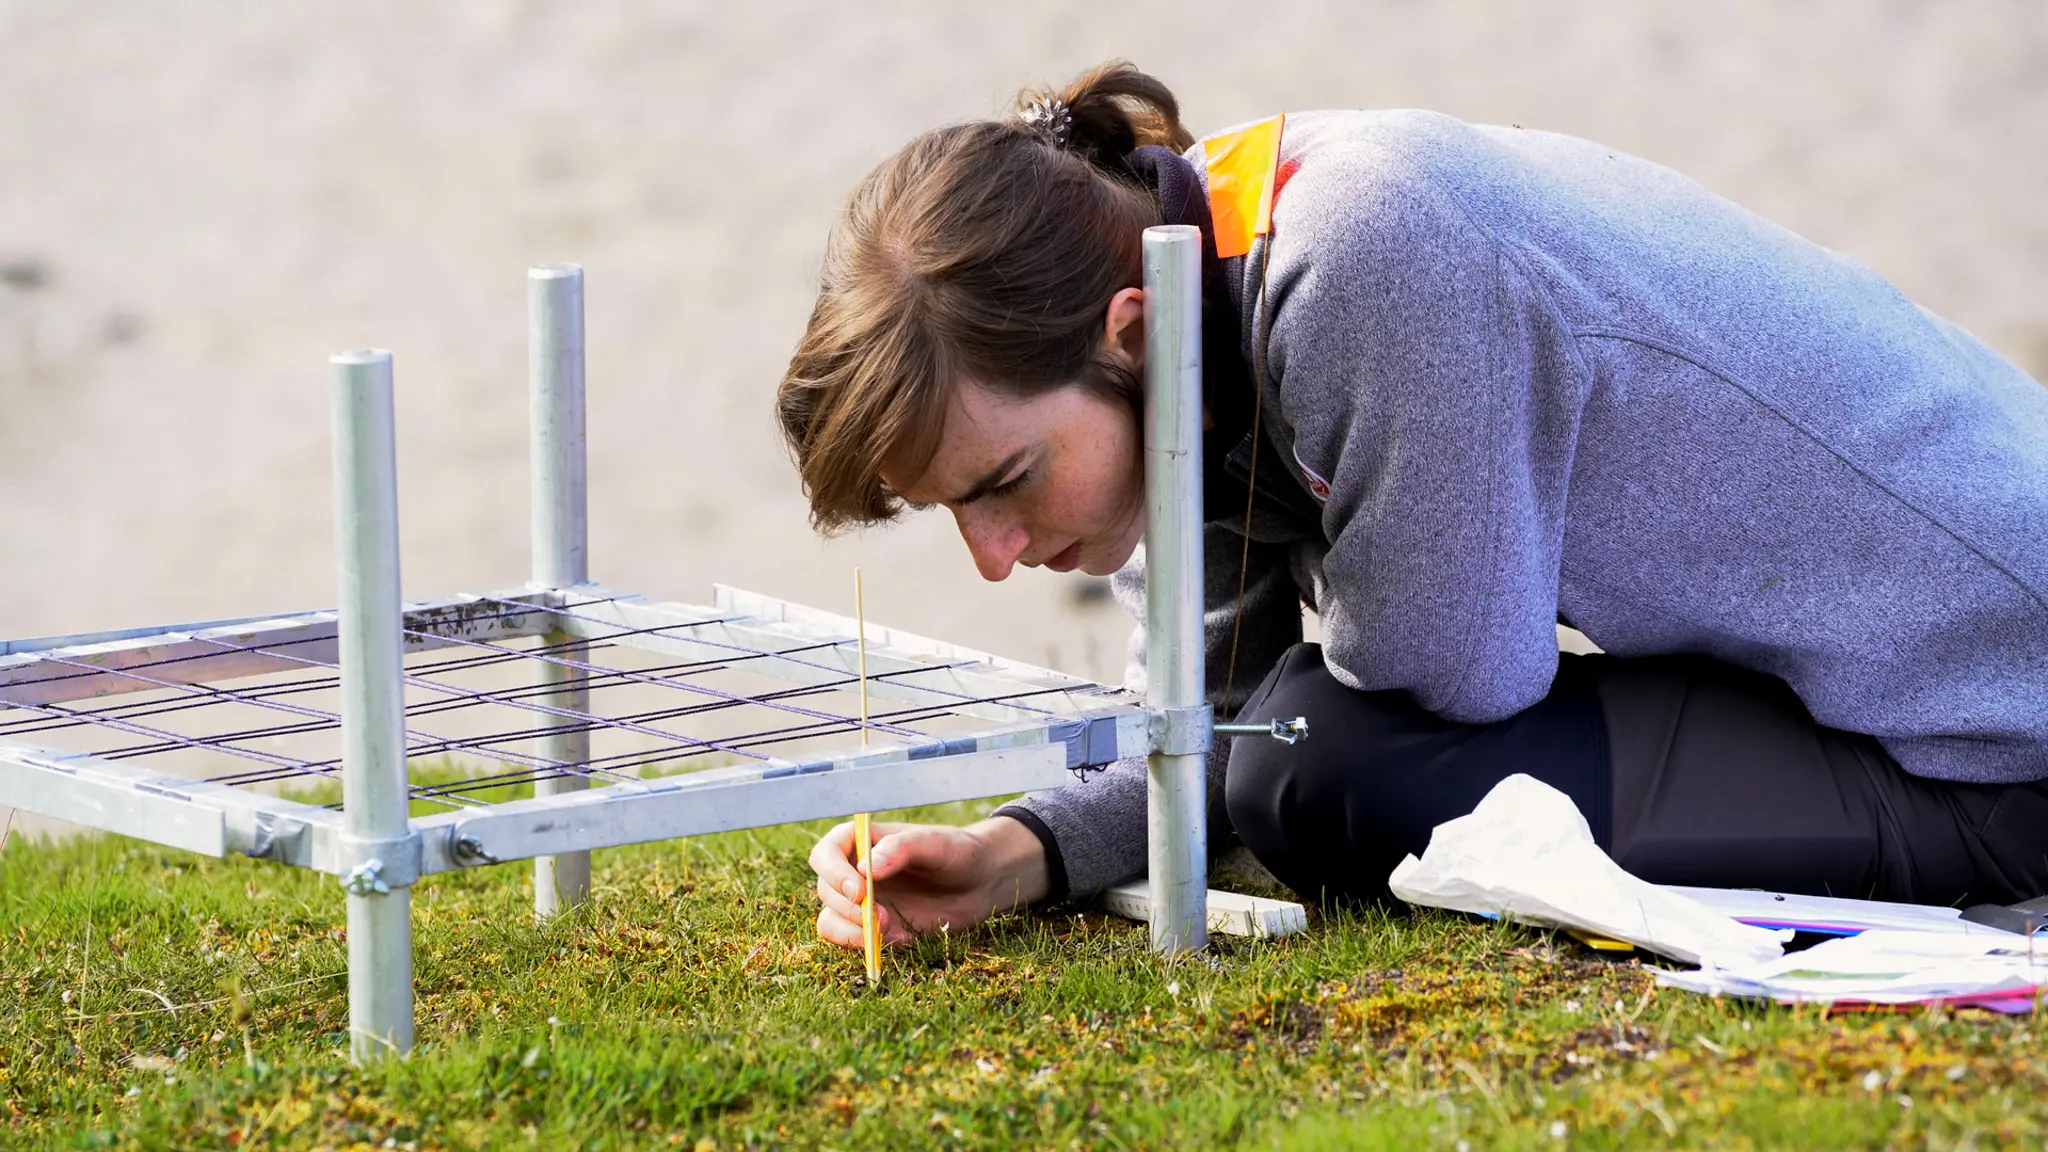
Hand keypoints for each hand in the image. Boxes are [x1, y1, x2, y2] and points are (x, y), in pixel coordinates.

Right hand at [809, 816, 1049, 948]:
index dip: (833, 872)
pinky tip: (898, 938)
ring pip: (830, 919)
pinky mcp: (872, 926)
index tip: (859, 890)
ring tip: (884, 931)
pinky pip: (851, 939)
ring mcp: (862, 901)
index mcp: (862, 841)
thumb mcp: (936, 843)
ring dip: (849, 930)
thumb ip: (902, 848)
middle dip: (848, 907)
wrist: (980, 883)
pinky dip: (865, 944)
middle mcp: (854, 870)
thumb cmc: (957, 852)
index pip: (826, 853)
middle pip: (826, 889)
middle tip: (880, 917)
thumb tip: (866, 867)